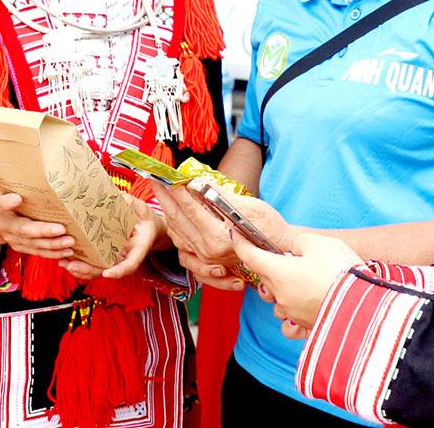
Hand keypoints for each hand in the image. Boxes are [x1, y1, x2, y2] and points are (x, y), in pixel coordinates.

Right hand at [0, 183, 73, 257]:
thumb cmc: (1, 195)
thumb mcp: (1, 183)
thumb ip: (13, 176)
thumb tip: (33, 156)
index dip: (6, 203)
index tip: (17, 198)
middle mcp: (3, 225)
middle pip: (22, 230)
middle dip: (42, 231)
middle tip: (61, 229)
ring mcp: (12, 239)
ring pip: (33, 244)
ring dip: (52, 245)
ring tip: (70, 241)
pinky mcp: (21, 247)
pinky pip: (37, 252)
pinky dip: (53, 253)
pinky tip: (67, 251)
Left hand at [60, 192, 167, 279]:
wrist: (146, 226)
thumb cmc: (144, 217)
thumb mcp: (141, 208)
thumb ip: (132, 204)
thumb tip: (121, 198)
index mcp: (138, 248)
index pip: (131, 264)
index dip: (119, 271)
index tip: (107, 273)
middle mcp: (125, 257)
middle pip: (108, 270)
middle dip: (90, 271)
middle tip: (73, 265)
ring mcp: (115, 259)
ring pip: (98, 270)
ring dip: (81, 270)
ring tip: (65, 263)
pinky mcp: (107, 257)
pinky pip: (94, 265)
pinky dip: (81, 265)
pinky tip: (66, 260)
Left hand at [152, 181, 293, 290]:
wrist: (279, 250)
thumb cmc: (270, 227)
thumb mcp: (249, 206)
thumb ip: (220, 196)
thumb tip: (198, 182)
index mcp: (218, 237)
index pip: (191, 208)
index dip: (176, 189)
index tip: (166, 174)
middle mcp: (208, 250)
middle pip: (179, 218)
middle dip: (164, 196)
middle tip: (154, 177)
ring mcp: (205, 257)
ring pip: (177, 230)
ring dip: (167, 208)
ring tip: (160, 190)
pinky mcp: (205, 259)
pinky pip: (181, 242)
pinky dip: (174, 226)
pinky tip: (172, 212)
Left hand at [234, 232, 360, 337]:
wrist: (363, 304)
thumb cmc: (339, 269)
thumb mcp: (318, 243)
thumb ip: (298, 242)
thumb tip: (293, 249)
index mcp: (278, 271)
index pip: (249, 255)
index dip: (240, 243)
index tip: (234, 234)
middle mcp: (279, 295)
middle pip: (263, 277)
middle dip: (268, 265)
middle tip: (286, 255)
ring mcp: (291, 313)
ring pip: (276, 300)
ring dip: (282, 289)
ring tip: (303, 280)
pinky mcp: (305, 326)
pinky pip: (289, 323)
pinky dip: (291, 315)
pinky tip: (303, 306)